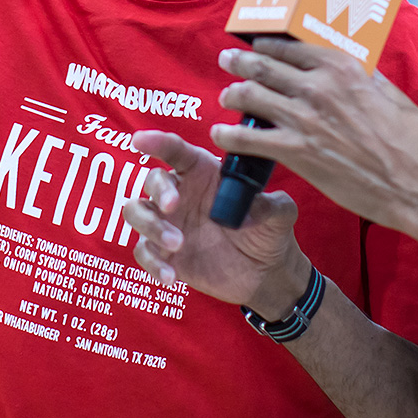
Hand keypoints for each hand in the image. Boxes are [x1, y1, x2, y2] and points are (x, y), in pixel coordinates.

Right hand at [119, 134, 308, 320]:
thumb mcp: (280, 214)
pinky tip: (171, 276)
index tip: (141, 140)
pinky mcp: (165, 253)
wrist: (265, 273)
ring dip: (150, 226)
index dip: (157, 142)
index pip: (176, 151)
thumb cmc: (269, 232)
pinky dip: (152, 263)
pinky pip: (143, 252)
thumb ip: (271, 205)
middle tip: (172, 206)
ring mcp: (169, 223)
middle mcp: (181, 194)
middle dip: (158, 191)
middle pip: (152, 180)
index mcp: (204, 174)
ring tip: (178, 244)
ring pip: (137, 212)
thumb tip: (251, 209)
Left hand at [206, 40, 417, 246]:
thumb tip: (355, 70)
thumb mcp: (393, 95)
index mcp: (344, 67)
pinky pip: (248, 140)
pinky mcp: (297, 152)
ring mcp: (304, 119)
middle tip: (227, 60)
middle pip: (263, 65)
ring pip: (250, 96)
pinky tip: (220, 136)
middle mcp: (319, 87)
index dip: (268, 45)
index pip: (290, 46)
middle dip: (239, 61)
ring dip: (232, 94)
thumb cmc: (415, 143)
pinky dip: (228, 137)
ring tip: (226, 96)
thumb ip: (367, 79)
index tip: (257, 45)